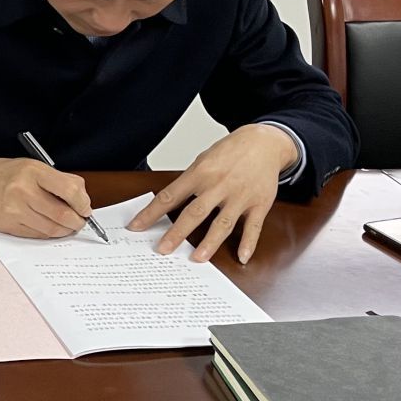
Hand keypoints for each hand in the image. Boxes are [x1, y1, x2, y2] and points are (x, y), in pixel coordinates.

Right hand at [0, 152, 92, 238]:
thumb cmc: (10, 174)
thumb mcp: (36, 167)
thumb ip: (62, 180)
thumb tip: (83, 201)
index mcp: (33, 171)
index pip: (70, 190)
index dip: (83, 203)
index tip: (85, 208)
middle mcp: (22, 190)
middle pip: (62, 214)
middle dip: (77, 221)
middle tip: (80, 221)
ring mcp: (14, 209)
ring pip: (51, 229)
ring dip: (65, 230)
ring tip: (67, 226)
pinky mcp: (9, 225)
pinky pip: (37, 235)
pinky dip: (49, 233)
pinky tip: (50, 227)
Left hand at [128, 123, 298, 263]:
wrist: (264, 142)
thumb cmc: (230, 152)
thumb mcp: (203, 160)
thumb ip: (189, 182)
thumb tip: (169, 203)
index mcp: (200, 173)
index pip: (170, 196)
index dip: (151, 213)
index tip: (136, 226)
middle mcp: (218, 185)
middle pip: (194, 213)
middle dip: (177, 233)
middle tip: (163, 249)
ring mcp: (240, 196)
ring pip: (222, 223)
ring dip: (210, 242)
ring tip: (197, 258)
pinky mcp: (260, 203)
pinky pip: (253, 226)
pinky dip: (248, 243)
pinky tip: (242, 257)